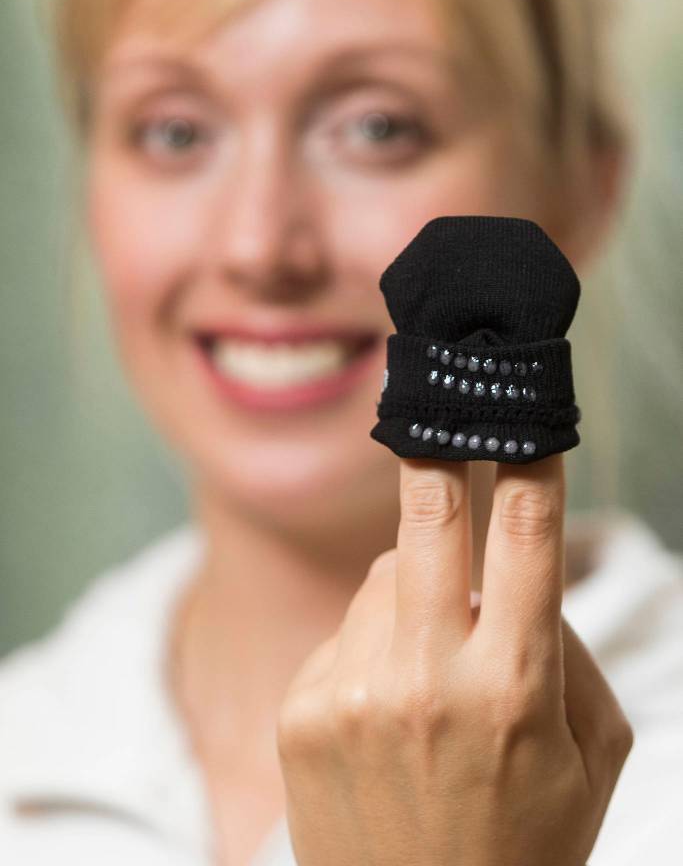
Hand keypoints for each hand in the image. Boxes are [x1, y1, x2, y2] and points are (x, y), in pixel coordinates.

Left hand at [275, 453, 633, 865]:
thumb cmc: (523, 842)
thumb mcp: (592, 757)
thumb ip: (565, 649)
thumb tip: (512, 575)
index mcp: (514, 686)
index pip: (527, 535)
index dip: (528, 459)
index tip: (519, 414)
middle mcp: (427, 678)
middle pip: (428, 514)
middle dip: (435, 453)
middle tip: (432, 415)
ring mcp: (354, 690)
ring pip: (388, 571)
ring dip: (415, 589)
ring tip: (430, 666)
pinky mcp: (303, 708)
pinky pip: (348, 627)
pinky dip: (373, 642)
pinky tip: (386, 706)